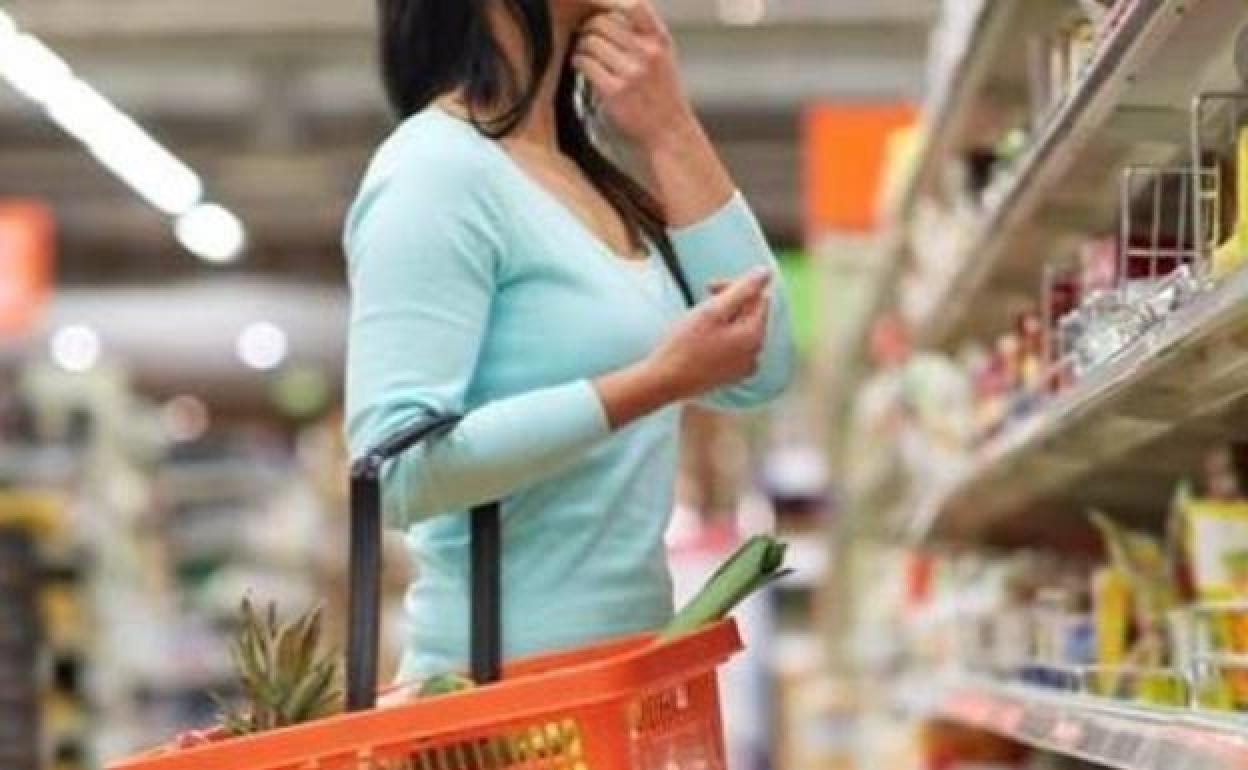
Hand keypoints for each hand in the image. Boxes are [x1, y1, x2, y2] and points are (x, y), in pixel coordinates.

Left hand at [573, 0, 696, 149]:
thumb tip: (612, 10)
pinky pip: (585, 62)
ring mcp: (631, 72)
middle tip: (585, 36)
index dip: (610, 3)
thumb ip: (644, 34)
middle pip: (603, 21)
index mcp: (659, 41)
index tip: (599, 9)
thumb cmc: (662, 95)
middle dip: (589, 27)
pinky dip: (578, 61)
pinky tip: (581, 66)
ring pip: (590, 40)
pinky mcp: (614, 91)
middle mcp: (647, 53)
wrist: (669, 132)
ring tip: (584, 53)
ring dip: (581, 45)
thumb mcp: (664, 57)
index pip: (635, 5)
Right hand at [646, 267, 771, 400]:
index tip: (708, 289)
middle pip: (751, 315)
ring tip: (698, 325)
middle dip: (729, 304)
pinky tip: (700, 343)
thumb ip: (742, 289)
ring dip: (723, 321)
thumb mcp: (712, 310)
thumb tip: (766, 271)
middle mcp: (755, 353)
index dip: (734, 287)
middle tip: (700, 304)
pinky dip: (721, 339)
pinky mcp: (731, 376)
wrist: (663, 382)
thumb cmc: (684, 345)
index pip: (758, 297)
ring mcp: (744, 367)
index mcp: (754, 335)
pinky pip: (734, 349)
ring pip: (740, 331)